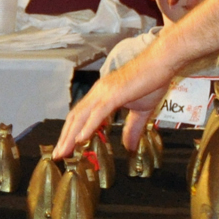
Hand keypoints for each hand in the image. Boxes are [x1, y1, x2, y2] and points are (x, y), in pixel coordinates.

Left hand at [54, 48, 175, 159]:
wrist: (161, 63)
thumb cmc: (152, 81)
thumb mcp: (141, 111)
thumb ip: (133, 129)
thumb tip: (130, 147)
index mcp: (103, 95)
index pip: (82, 115)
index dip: (71, 131)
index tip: (66, 147)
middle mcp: (99, 92)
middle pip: (76, 117)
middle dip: (65, 137)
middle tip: (57, 155)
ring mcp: (105, 92)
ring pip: (82, 116)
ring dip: (70, 135)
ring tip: (63, 151)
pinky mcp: (114, 94)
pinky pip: (97, 113)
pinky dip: (87, 126)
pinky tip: (80, 139)